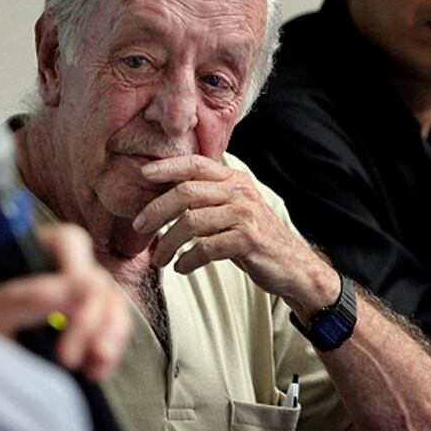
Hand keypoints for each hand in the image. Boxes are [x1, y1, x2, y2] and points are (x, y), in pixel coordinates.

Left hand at [0, 223, 131, 380]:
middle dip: (90, 319)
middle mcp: (62, 271)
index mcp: (34, 253)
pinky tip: (95, 369)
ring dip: (108, 335)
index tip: (73, 306)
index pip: (67, 243)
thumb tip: (69, 289)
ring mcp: (80, 298)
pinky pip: (117, 330)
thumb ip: (24, 297)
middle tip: (67, 356)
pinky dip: (112, 349)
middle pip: (95, 279)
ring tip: (91, 366)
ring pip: (113, 304)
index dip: (78, 268)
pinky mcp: (92, 327)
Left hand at [131, 155, 336, 313]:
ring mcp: (245, 215)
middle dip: (156, 209)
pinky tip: (181, 267)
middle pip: (186, 192)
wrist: (292, 265)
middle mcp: (239, 191)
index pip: (195, 163)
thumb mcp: (233, 208)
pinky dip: (188, 259)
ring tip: (158, 259)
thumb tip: (162, 196)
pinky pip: (206, 248)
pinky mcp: (247, 240)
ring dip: (168, 242)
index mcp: (233, 179)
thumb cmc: (253, 237)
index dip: (167, 166)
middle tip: (138, 226)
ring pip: (192, 222)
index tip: (143, 173)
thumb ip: (207, 197)